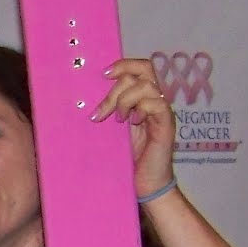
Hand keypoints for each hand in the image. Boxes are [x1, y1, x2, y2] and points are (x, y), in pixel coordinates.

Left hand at [93, 58, 175, 201]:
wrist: (143, 183)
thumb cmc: (126, 158)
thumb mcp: (110, 129)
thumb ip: (105, 110)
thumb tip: (80, 96)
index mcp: (142, 98)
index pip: (140, 67)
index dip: (124, 64)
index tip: (103, 74)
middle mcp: (154, 100)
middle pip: (143, 70)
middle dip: (116, 88)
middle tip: (101, 112)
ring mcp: (162, 111)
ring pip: (147, 86)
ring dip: (125, 100)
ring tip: (118, 120)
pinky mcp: (167, 123)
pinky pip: (157, 103)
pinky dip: (140, 109)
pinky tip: (132, 123)